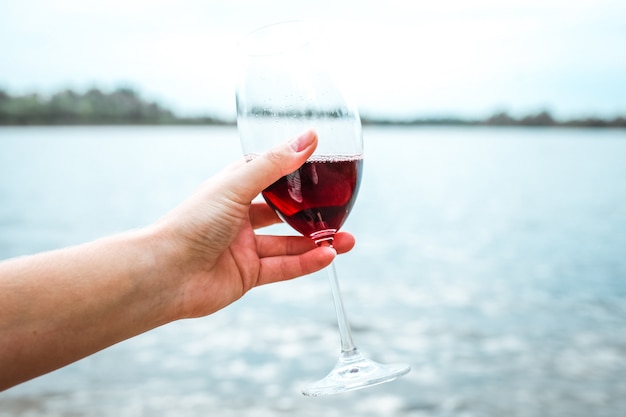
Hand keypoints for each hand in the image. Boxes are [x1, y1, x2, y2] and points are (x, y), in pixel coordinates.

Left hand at [153, 130, 355, 318]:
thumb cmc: (192, 223)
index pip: (270, 175)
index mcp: (233, 188)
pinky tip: (328, 256)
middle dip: (313, 213)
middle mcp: (240, 217)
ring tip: (346, 240)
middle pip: (284, 212)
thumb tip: (310, 137)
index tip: (324, 169)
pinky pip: (283, 267)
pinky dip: (306, 263)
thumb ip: (275, 164)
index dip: (295, 173)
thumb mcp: (237, 185)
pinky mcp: (248, 274)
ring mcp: (244, 247)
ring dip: (318, 241)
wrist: (166, 273)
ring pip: (289, 243)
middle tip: (342, 210)